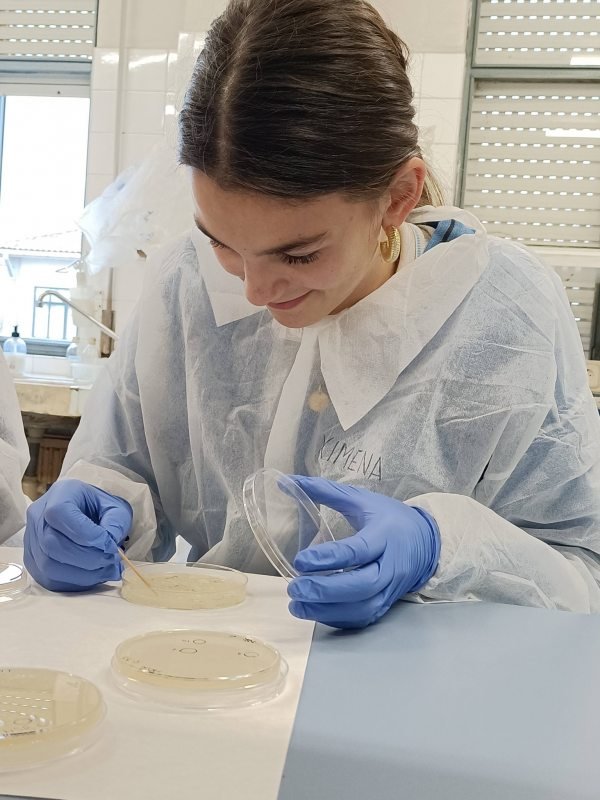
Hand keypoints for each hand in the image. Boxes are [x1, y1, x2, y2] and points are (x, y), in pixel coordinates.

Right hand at [24, 479, 132, 591]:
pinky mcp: (33, 560)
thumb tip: (108, 546)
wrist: (89, 515)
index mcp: (60, 493)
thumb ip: (115, 523)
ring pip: (48, 564)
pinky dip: (74, 582)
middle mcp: (38, 514)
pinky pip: (49, 578)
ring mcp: (31, 539)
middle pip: (51, 543)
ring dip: (82, 573)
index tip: (108, 543)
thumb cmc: (101, 509)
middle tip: (111, 561)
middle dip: (86, 558)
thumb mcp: (116, 509)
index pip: (59, 513)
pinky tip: (94, 576)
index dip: (84, 533)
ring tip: (106, 570)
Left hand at [286, 477, 439, 628]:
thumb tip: (288, 482)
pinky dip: (336, 618)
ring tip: (296, 604)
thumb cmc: (389, 518)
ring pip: (362, 608)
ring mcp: (390, 589)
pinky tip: (314, 611)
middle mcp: (390, 566)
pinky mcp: (386, 604)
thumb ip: (325, 491)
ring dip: (327, 610)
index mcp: (385, 535)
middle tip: (295, 587)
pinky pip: (362, 618)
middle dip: (326, 590)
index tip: (299, 561)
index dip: (328, 558)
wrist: (425, 542)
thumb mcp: (361, 499)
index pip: (357, 550)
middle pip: (361, 585)